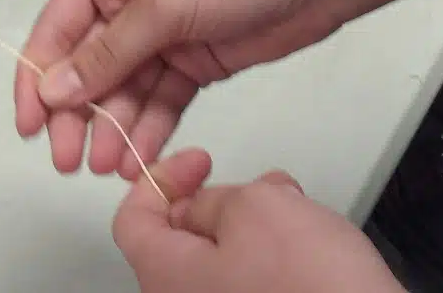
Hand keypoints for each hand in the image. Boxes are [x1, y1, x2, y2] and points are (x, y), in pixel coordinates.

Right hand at [14, 0, 353, 178]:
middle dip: (76, 116)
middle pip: (85, 69)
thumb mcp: (163, 5)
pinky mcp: (193, 62)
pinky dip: (148, 130)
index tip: (30, 129)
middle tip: (70, 162)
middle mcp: (124, 2)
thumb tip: (52, 90)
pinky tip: (138, 160)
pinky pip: (160, 102)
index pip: (55, 32)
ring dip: (112, 130)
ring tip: (107, 169)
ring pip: (123, 92)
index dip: (38, 81)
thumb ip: (107, 53)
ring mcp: (161, 35)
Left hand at [115, 150, 405, 292]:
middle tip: (257, 185)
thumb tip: (206, 207)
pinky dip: (269, 256)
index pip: (131, 222)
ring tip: (294, 207)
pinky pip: (249, 284)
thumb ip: (214, 199)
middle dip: (216, 201)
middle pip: (178, 243)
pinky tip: (307, 241)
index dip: (160, 180)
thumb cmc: (310, 284)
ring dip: (249, 226)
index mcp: (165, 277)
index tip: (197, 162)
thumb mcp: (254, 207)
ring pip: (219, 262)